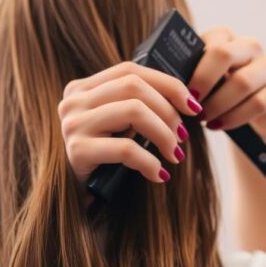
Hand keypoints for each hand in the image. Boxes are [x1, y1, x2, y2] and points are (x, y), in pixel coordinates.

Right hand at [58, 61, 203, 185]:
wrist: (81, 195)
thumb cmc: (106, 158)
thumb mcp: (119, 125)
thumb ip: (137, 104)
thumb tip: (188, 100)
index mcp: (83, 88)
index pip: (130, 71)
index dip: (167, 84)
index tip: (192, 106)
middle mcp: (73, 101)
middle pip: (133, 87)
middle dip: (167, 111)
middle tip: (182, 136)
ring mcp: (73, 124)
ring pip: (133, 111)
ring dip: (163, 134)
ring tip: (174, 154)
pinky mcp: (77, 151)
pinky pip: (126, 149)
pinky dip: (150, 162)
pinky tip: (159, 174)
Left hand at [188, 29, 265, 137]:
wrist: (254, 114)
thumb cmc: (218, 93)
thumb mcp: (202, 81)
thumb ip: (186, 74)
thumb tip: (162, 81)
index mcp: (226, 37)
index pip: (211, 41)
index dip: (195, 67)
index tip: (182, 90)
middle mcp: (250, 46)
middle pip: (225, 55)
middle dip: (204, 82)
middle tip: (192, 105)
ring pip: (242, 82)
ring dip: (219, 105)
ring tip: (204, 120)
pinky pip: (259, 103)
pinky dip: (235, 117)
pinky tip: (220, 125)